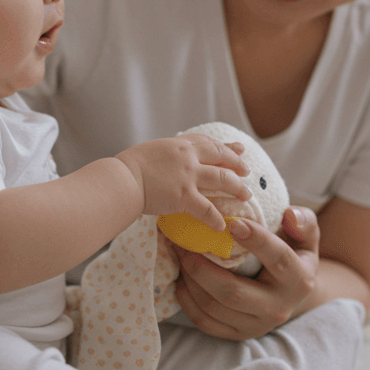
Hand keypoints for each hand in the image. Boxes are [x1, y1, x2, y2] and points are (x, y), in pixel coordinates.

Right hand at [116, 135, 250, 230]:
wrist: (122, 179)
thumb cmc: (128, 168)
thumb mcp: (152, 152)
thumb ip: (167, 156)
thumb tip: (171, 163)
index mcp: (179, 145)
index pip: (208, 143)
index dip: (226, 146)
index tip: (239, 148)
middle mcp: (188, 157)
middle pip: (221, 158)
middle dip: (237, 164)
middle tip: (247, 171)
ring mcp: (188, 176)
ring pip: (222, 180)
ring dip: (237, 188)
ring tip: (246, 195)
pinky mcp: (184, 196)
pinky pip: (206, 209)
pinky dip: (215, 219)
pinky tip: (222, 226)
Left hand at [174, 206, 320, 339]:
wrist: (291, 292)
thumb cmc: (293, 253)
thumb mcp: (305, 235)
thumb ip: (302, 221)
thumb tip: (290, 215)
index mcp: (299, 280)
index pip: (277, 259)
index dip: (256, 240)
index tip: (231, 222)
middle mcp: (279, 308)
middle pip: (233, 293)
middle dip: (202, 268)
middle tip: (185, 243)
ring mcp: (257, 326)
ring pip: (214, 308)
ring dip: (190, 281)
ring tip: (180, 256)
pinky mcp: (238, 335)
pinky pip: (205, 322)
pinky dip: (187, 300)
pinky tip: (182, 279)